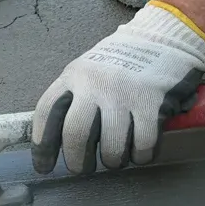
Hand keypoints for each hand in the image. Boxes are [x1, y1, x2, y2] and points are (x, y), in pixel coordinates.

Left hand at [31, 2, 204, 173]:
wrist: (161, 37)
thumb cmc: (120, 62)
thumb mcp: (86, 71)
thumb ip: (72, 98)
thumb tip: (56, 141)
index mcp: (74, 76)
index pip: (47, 113)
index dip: (42, 145)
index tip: (44, 166)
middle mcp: (95, 84)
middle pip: (76, 134)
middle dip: (77, 161)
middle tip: (82, 168)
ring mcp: (124, 94)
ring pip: (111, 147)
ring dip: (112, 161)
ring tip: (115, 158)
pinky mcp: (152, 103)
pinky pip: (143, 145)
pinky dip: (140, 156)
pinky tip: (139, 152)